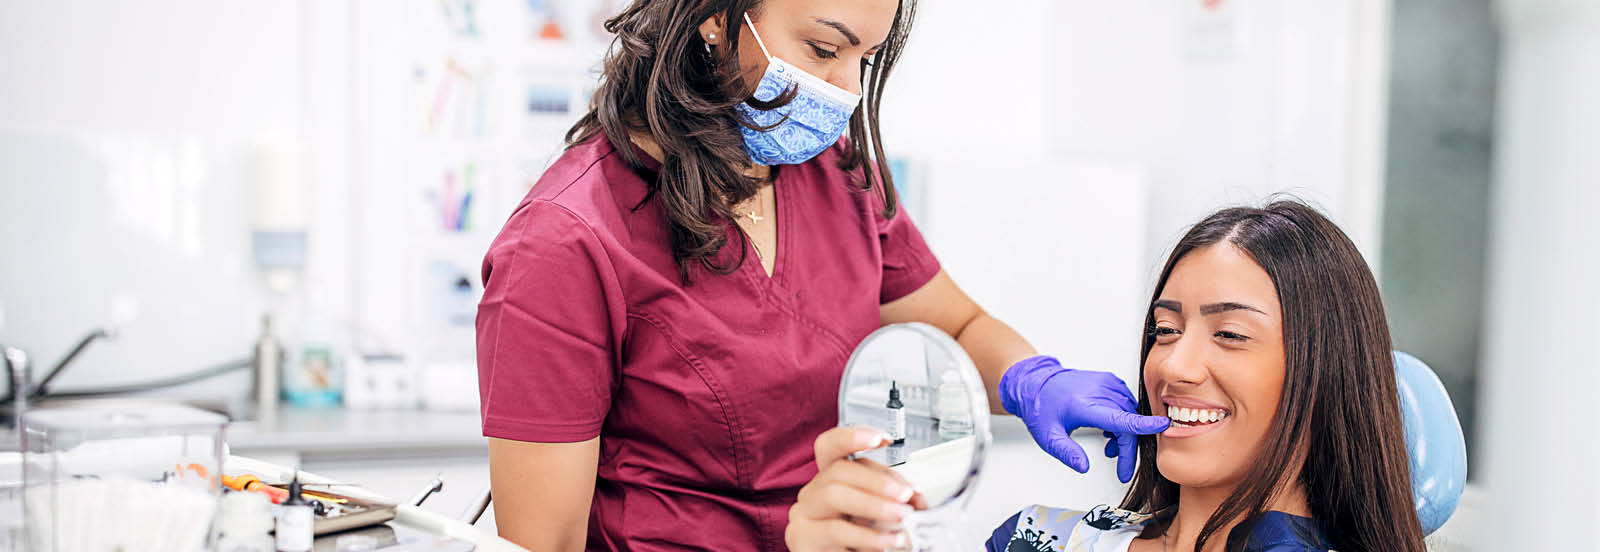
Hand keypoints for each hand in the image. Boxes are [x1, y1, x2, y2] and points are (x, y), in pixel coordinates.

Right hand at [786, 427, 925, 551]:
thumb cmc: (861, 545)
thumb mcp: (882, 517)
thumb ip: (895, 501)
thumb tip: (915, 496)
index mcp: (831, 480)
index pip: (831, 446)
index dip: (852, 437)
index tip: (882, 438)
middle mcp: (813, 492)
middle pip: (838, 469)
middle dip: (877, 480)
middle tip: (905, 494)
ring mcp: (803, 514)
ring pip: (834, 494)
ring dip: (873, 504)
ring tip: (900, 517)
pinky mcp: (801, 537)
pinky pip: (835, 529)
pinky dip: (867, 536)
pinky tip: (887, 541)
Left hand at [999, 355, 1169, 481]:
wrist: (1035, 384)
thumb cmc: (1041, 408)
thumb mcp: (1049, 437)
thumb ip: (1067, 453)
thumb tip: (1084, 467)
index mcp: (1084, 405)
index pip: (1120, 417)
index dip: (1143, 424)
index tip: (1164, 425)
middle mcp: (1098, 390)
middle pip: (1127, 422)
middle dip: (1128, 448)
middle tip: (1121, 468)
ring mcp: (1105, 383)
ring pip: (1129, 412)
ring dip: (1125, 433)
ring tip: (1109, 445)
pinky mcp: (1108, 380)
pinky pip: (1126, 402)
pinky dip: (1123, 418)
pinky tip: (1110, 429)